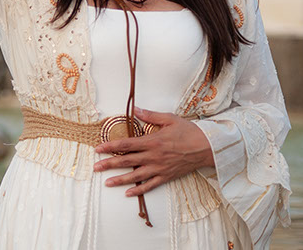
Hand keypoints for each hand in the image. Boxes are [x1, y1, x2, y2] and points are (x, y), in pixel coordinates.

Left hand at [93, 107, 213, 195]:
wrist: (207, 148)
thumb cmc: (188, 131)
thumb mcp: (169, 118)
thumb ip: (150, 115)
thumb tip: (135, 109)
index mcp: (152, 141)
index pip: (126, 145)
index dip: (111, 146)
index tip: (98, 148)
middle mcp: (153, 157)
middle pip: (127, 161)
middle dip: (109, 164)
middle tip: (96, 167)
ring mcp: (159, 168)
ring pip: (136, 176)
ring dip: (120, 179)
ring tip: (107, 182)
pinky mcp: (166, 177)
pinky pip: (150, 185)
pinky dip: (139, 190)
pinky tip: (128, 193)